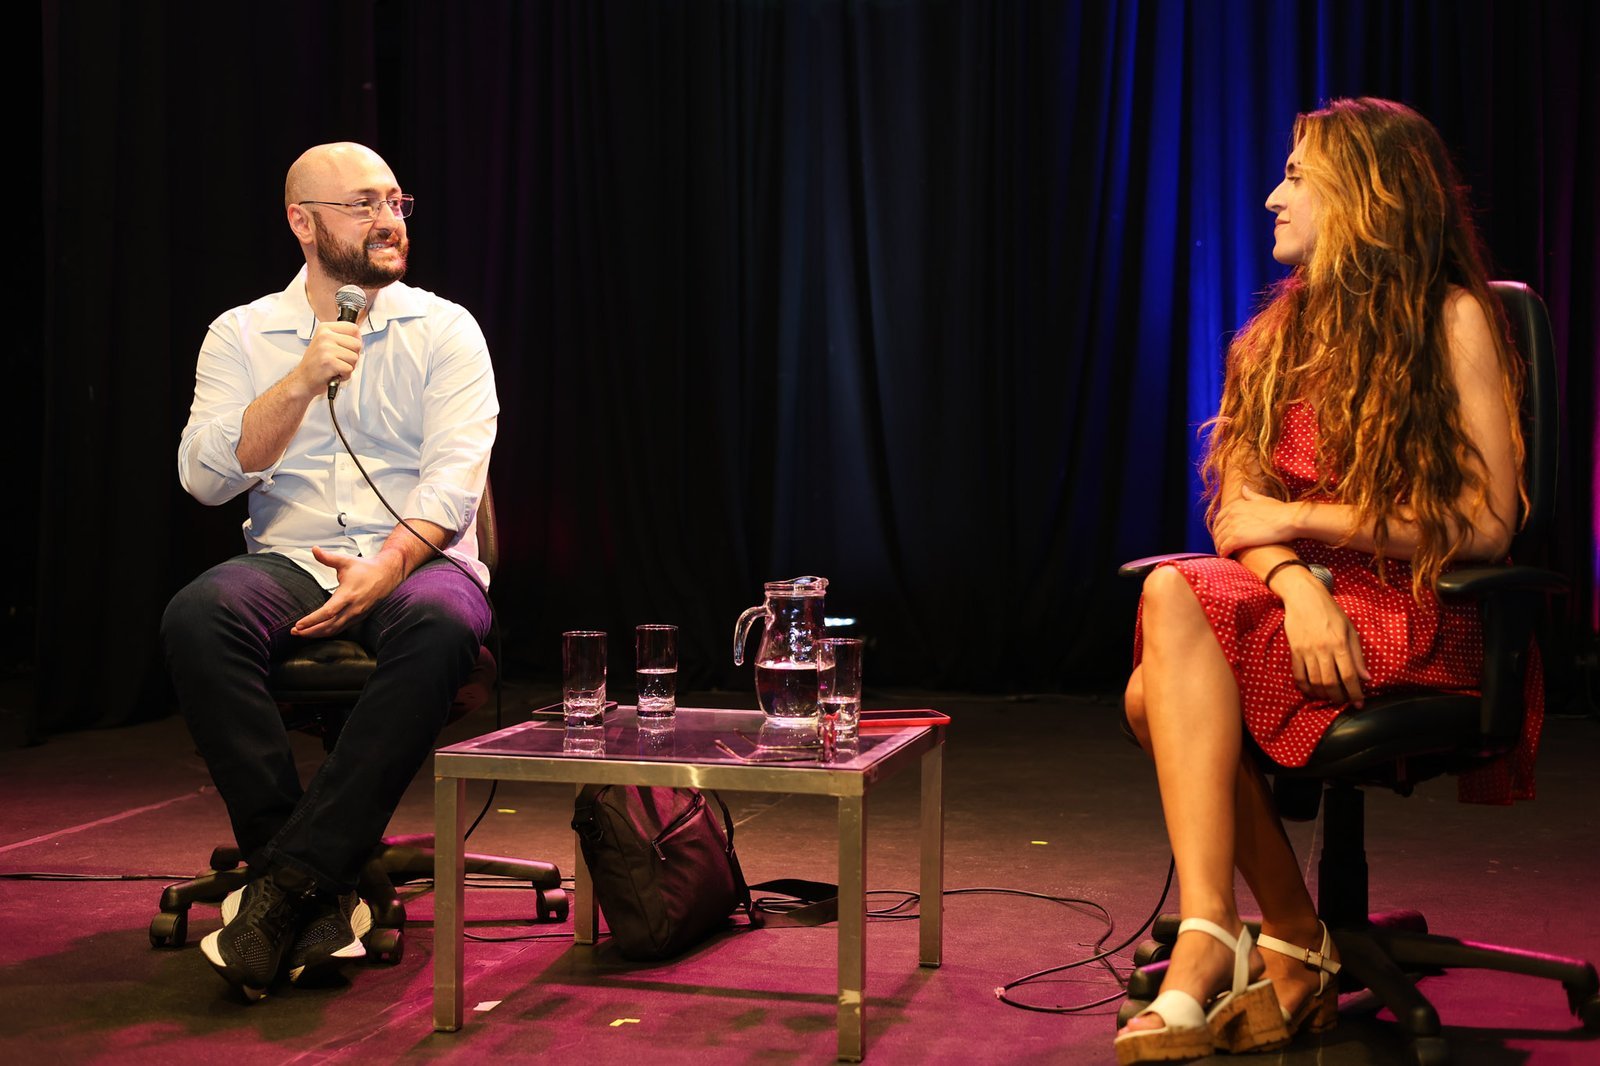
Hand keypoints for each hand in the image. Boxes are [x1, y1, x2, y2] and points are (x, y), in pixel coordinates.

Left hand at [291, 546, 404, 637]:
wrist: (387, 575)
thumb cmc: (365, 568)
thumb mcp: (346, 560)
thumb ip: (328, 557)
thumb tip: (314, 549)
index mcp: (347, 595)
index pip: (327, 612)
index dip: (312, 620)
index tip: (298, 624)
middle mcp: (353, 608)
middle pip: (329, 626)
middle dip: (311, 631)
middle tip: (295, 632)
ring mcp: (357, 615)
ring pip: (335, 630)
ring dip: (318, 633)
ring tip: (302, 634)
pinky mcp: (359, 618)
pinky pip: (341, 628)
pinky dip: (328, 632)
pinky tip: (318, 632)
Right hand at [295, 320, 361, 397]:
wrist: (302, 379)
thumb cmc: (315, 363)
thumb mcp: (325, 343)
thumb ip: (341, 337)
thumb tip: (359, 338)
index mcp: (325, 328)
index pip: (354, 328)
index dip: (356, 340)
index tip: (348, 348)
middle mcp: (325, 336)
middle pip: (357, 344)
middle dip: (352, 356)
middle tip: (339, 361)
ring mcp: (326, 348)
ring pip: (355, 357)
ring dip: (349, 367)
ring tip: (335, 367)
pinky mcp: (329, 362)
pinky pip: (349, 369)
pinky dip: (345, 375)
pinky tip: (334, 374)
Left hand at [1213, 485, 1301, 556]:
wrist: (1288, 520)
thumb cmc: (1279, 511)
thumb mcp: (1263, 500)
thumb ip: (1250, 495)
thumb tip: (1243, 488)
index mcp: (1235, 505)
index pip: (1219, 518)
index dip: (1218, 527)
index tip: (1221, 534)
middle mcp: (1231, 514)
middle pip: (1218, 529)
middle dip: (1218, 538)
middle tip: (1221, 546)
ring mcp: (1233, 526)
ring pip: (1219, 540)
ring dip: (1220, 547)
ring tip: (1224, 553)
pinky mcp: (1237, 538)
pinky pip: (1224, 547)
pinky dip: (1224, 552)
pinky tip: (1227, 556)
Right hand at [1279, 581, 1371, 705]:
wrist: (1304, 596)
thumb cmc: (1330, 611)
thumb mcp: (1349, 629)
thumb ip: (1357, 655)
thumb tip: (1366, 678)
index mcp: (1340, 643)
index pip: (1349, 675)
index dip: (1354, 693)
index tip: (1359, 703)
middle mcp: (1323, 649)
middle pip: (1331, 683)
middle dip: (1338, 697)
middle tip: (1343, 702)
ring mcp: (1307, 650)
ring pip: (1314, 681)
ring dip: (1322, 694)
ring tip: (1329, 697)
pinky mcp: (1294, 650)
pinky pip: (1298, 674)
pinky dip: (1305, 686)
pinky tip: (1311, 691)